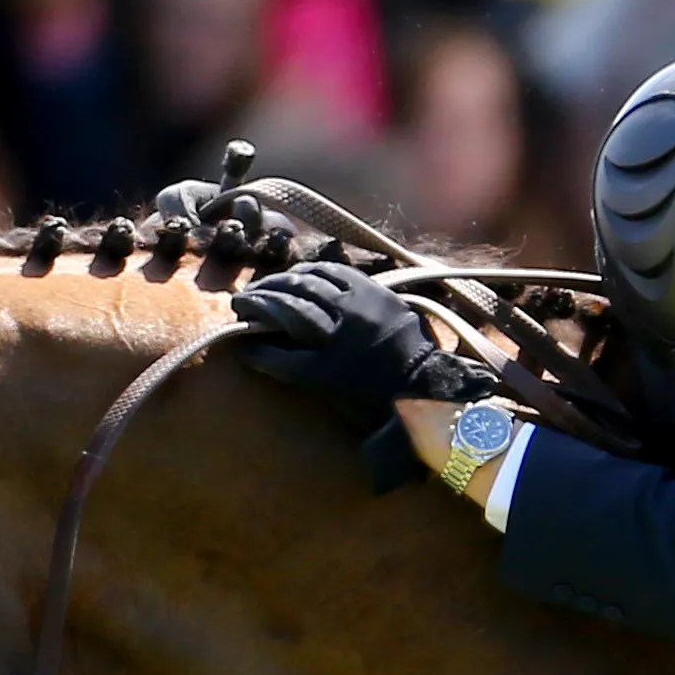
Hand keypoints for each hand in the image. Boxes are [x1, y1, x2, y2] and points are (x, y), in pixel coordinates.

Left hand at [228, 260, 486, 426]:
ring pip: (287, 312)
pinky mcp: (324, 374)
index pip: (324, 272)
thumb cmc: (422, 365)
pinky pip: (282, 359)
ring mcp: (336, 342)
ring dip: (259, 307)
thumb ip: (378, 302)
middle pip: (300, 287)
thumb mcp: (406, 318)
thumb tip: (354, 292)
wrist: (432, 402)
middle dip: (270, 286)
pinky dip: (260, 351)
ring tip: (242, 308)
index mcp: (372, 295)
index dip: (297, 274)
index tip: (285, 279)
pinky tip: (246, 348)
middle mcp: (352, 311)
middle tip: (251, 293)